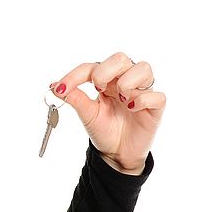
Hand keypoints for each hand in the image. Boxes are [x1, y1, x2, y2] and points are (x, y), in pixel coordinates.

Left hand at [50, 52, 165, 174]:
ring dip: (127, 82)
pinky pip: (156, 95)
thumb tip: (54, 86)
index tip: (60, 89)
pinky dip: (141, 100)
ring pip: (143, 68)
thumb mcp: (87, 115)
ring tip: (120, 100)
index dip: (75, 75)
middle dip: (105, 72)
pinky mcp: (156, 106)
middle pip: (120, 58)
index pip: (92, 68)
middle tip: (99, 90)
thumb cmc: (104, 130)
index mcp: (106, 81)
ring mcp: (142, 92)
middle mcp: (125, 80)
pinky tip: (131, 109)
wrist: (117, 153)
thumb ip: (76, 99)